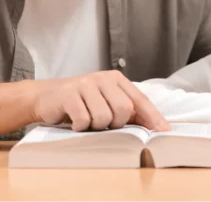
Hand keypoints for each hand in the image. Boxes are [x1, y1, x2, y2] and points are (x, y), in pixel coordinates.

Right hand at [30, 70, 169, 131]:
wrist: (46, 97)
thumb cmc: (81, 103)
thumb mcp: (106, 102)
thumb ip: (128, 111)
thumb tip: (156, 127)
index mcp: (116, 79)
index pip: (139, 99)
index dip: (152, 117)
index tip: (164, 131)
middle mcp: (102, 78)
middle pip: (123, 110)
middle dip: (115, 124)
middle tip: (103, 124)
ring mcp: (85, 84)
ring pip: (103, 117)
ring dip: (95, 127)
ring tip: (87, 121)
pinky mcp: (69, 94)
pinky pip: (83, 119)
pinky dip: (80, 127)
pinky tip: (74, 122)